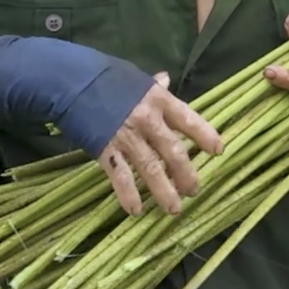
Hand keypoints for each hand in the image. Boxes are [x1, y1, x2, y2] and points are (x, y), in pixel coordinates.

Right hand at [97, 73, 223, 216]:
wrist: (70, 81)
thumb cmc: (105, 78)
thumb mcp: (135, 79)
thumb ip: (153, 86)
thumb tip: (166, 79)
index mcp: (158, 100)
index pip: (188, 119)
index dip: (205, 135)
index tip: (218, 151)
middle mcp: (147, 119)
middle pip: (173, 151)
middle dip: (185, 173)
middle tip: (193, 190)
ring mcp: (127, 136)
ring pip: (151, 168)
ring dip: (163, 191)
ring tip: (173, 209)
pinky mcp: (105, 150)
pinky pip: (121, 176)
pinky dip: (128, 194)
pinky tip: (135, 210)